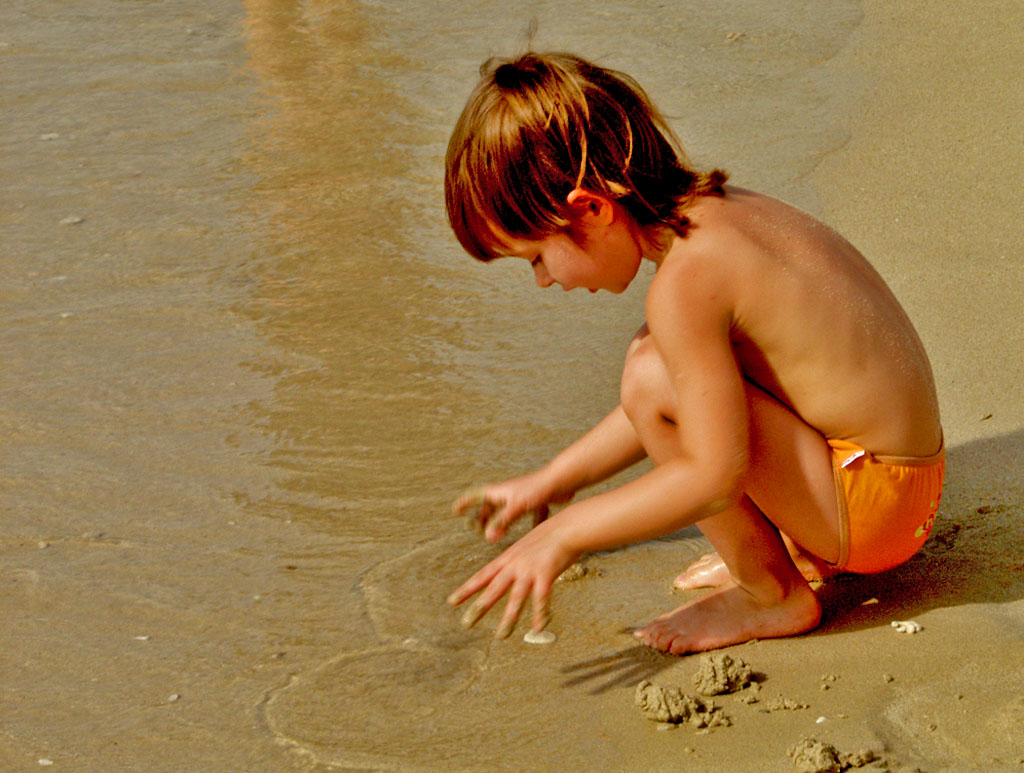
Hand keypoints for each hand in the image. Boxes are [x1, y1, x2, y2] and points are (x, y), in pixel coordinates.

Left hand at [447, 518, 578, 638]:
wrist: (568, 526)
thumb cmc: (551, 535)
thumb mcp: (527, 545)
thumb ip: (518, 558)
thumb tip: (513, 568)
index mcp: (509, 558)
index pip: (483, 575)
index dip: (467, 589)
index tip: (452, 601)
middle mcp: (515, 564)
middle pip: (494, 588)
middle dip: (479, 607)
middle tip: (466, 624)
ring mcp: (530, 570)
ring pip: (516, 598)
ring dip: (509, 618)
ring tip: (501, 636)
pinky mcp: (546, 574)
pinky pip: (541, 598)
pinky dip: (540, 614)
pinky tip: (538, 628)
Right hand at [452, 469, 574, 542]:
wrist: (561, 480)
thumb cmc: (537, 490)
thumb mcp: (516, 507)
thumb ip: (502, 522)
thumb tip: (487, 538)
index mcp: (499, 491)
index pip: (476, 496)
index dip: (465, 503)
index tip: (455, 511)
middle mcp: (509, 493)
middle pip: (490, 506)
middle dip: (482, 517)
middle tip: (476, 529)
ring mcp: (522, 497)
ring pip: (507, 512)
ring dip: (501, 522)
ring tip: (497, 534)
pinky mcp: (537, 502)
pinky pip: (529, 515)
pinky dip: (528, 523)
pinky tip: (532, 534)